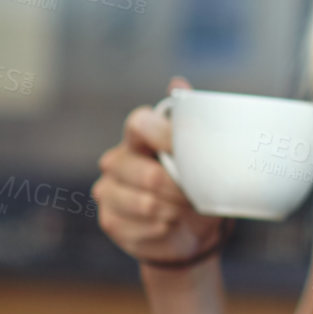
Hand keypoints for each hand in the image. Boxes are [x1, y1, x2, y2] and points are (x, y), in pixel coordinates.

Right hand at [92, 77, 224, 272]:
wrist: (191, 232)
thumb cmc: (197, 185)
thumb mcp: (202, 155)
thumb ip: (193, 121)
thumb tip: (178, 82)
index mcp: (138, 138)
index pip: (140, 124)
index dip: (166, 136)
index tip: (190, 152)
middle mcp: (117, 161)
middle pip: (149, 175)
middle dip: (182, 189)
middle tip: (201, 195)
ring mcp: (109, 192)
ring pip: (148, 204)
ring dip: (179, 212)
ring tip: (191, 210)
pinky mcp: (110, 221)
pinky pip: (145, 228)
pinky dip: (169, 230)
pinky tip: (176, 226)